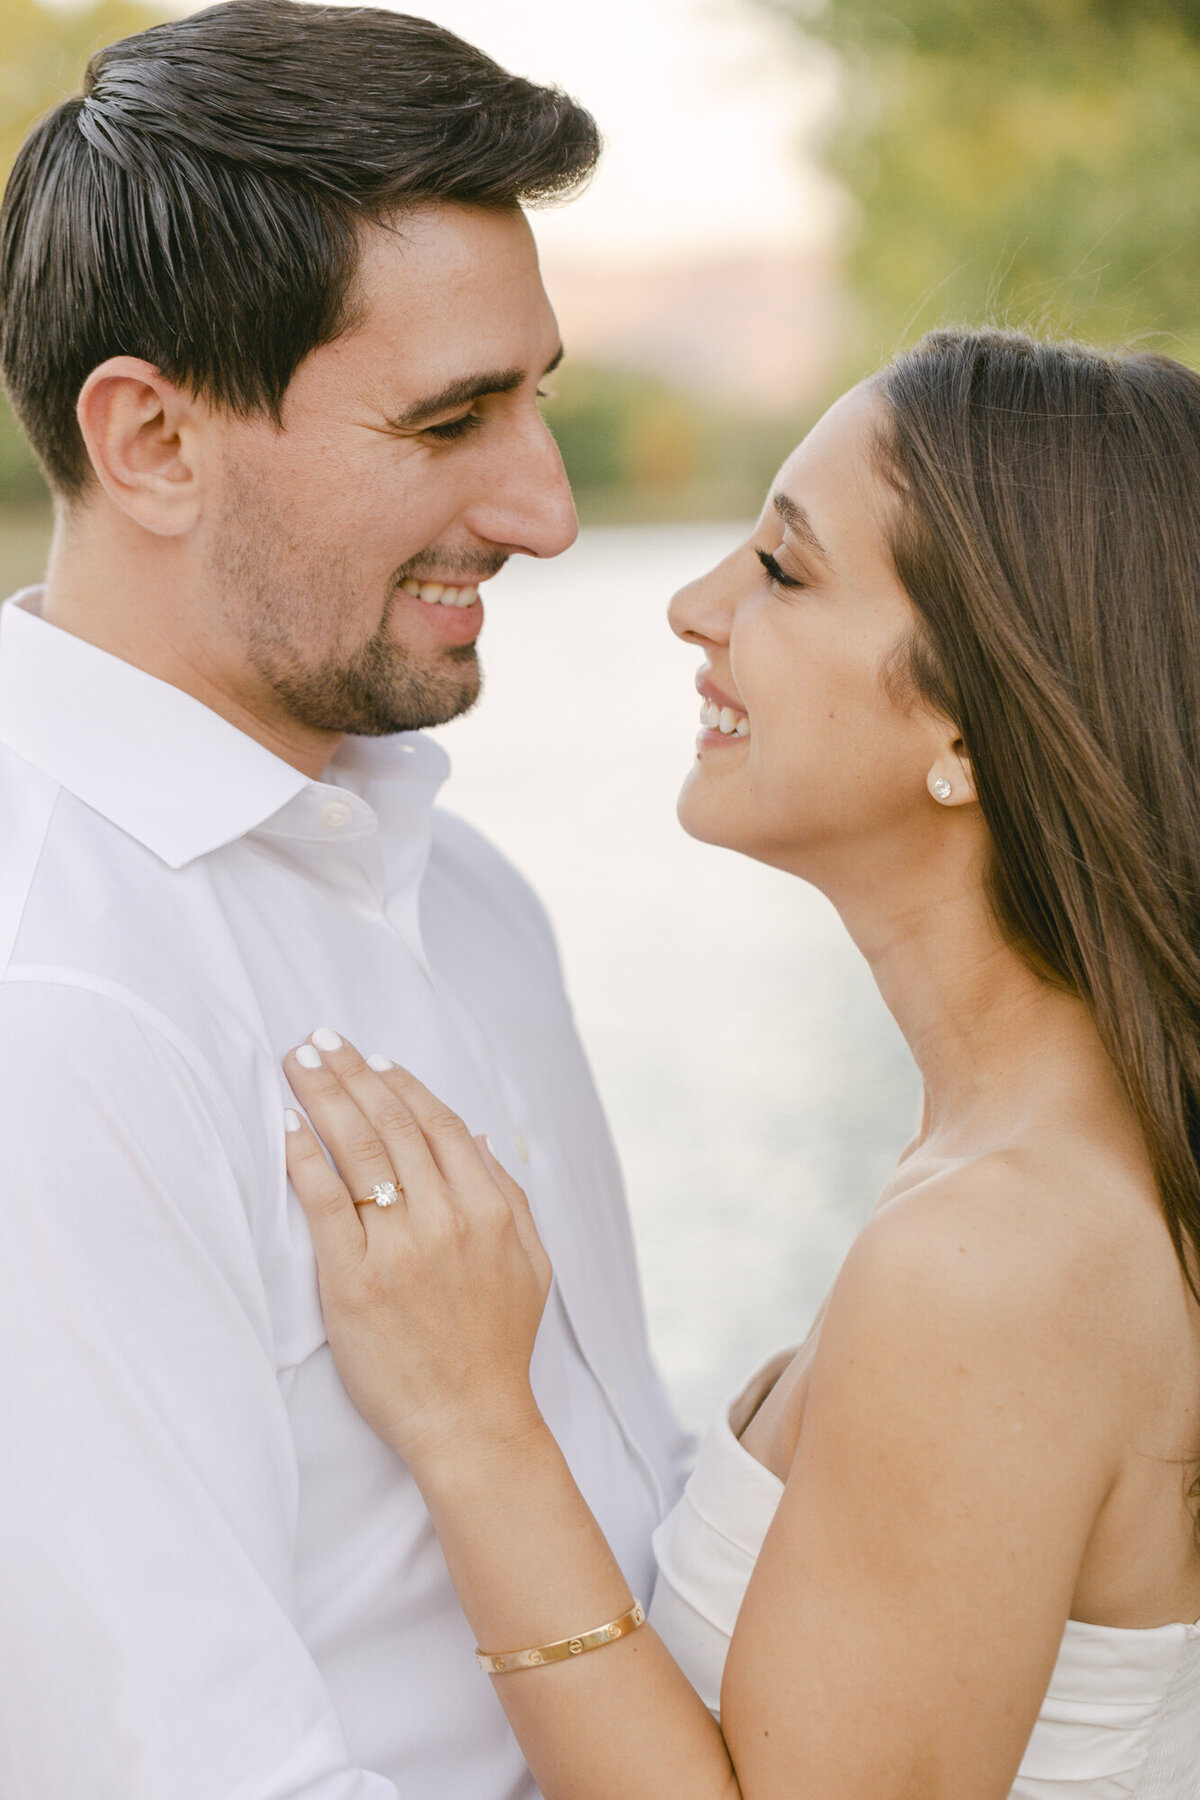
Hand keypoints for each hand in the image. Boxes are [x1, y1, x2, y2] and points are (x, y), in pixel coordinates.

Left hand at [283, 1032, 551, 1471]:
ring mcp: (398, 1248)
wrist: (470, 1422)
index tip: (375, 1058)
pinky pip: (323, 1204)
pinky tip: (288, 1127)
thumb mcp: (532, 1263)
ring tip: (299, 1063)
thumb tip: (477, 1138)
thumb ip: (509, 1195)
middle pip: (391, 1124)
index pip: (439, 1124)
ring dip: (325, 1097)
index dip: (403, 1084)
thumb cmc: (498, 1346)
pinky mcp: (353, 1281)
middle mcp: (446, 1218)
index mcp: (490, 1209)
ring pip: (357, 1151)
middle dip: (353, 1073)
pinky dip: (303, 1159)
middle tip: (320, 1039)